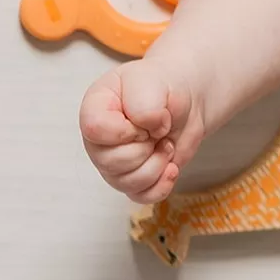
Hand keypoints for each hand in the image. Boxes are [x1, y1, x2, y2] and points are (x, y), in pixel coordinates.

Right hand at [80, 62, 203, 203]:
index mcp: (94, 109)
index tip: (145, 118)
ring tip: (164, 142)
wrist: (185, 99)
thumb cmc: (163, 86)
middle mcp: (98, 141)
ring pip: (127, 183)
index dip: (127, 129)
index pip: (96, 129)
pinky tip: (171, 167)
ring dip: (156, 164)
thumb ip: (145, 104)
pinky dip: (162, 184)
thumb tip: (150, 129)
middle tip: (159, 129)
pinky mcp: (134, 180)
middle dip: (145, 147)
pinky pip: (142, 196)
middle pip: (112, 162)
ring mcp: (114, 163)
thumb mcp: (154, 82)